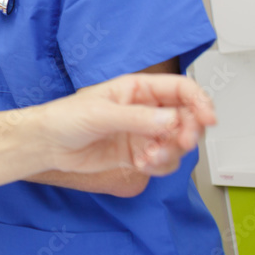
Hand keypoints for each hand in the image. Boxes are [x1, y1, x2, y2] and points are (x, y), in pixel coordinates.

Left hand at [37, 74, 214, 175]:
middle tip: (178, 142)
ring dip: (169, 153)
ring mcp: (141, 132)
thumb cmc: (64, 118)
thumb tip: (171, 119)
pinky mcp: (137, 153)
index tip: (207, 119)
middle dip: (187, 132)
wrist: (47, 144)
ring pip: (177, 143)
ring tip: (148, 156)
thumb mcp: (101, 113)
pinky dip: (159, 165)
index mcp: (136, 89)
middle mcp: (143, 109)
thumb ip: (137, 118)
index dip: (199, 101)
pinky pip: (163, 161)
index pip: (180, 89)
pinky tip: (141, 164)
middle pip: (186, 118)